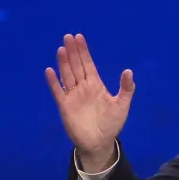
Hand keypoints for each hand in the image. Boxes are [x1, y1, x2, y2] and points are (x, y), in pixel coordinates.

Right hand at [45, 33, 134, 170]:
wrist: (99, 143)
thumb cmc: (111, 124)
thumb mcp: (122, 105)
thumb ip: (126, 89)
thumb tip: (128, 71)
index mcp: (96, 84)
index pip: (88, 64)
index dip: (84, 51)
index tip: (79, 37)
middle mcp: (83, 87)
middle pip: (76, 66)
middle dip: (73, 52)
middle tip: (68, 36)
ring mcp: (73, 95)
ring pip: (67, 75)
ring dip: (64, 63)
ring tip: (61, 49)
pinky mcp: (64, 106)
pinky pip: (58, 92)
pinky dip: (53, 82)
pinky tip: (49, 71)